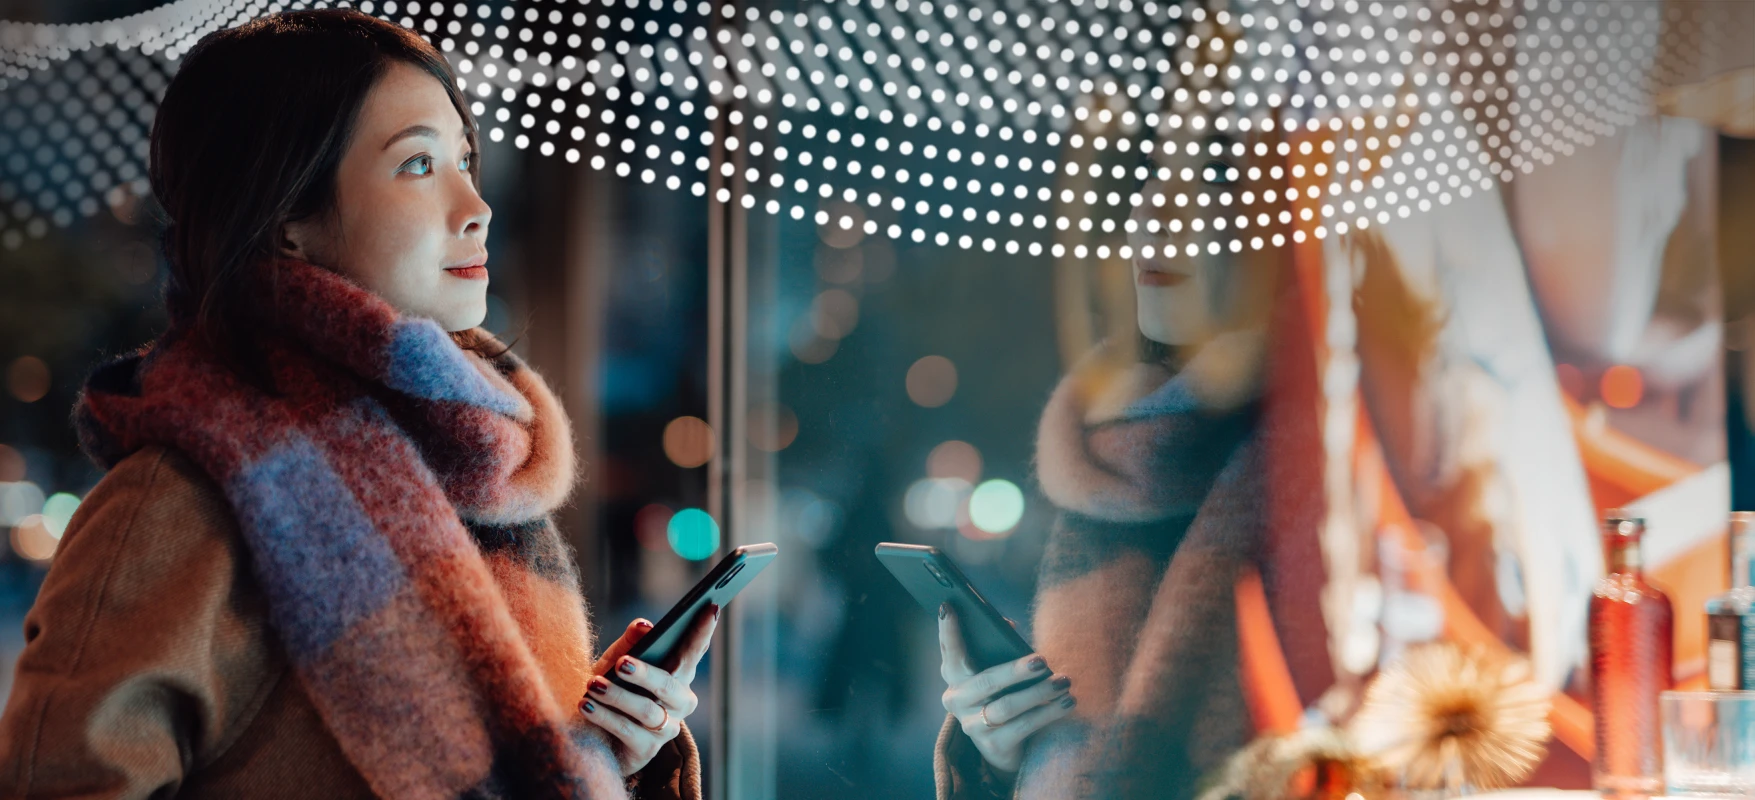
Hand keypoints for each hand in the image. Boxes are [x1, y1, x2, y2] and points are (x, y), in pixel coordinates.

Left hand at [581, 605, 718, 775]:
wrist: (591, 733)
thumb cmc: (610, 688)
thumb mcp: (615, 661)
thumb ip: (630, 643)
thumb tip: (644, 625)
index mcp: (678, 674)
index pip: (693, 651)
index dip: (703, 631)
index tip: (711, 607)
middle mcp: (679, 702)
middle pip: (669, 684)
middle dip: (645, 673)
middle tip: (622, 664)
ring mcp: (665, 728)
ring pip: (647, 710)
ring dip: (617, 696)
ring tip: (593, 686)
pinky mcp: (646, 750)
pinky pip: (627, 731)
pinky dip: (605, 717)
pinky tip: (586, 705)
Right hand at [938, 604, 1075, 774]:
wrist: (1003, 746)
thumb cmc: (1002, 695)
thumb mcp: (997, 672)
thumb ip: (998, 648)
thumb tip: (1008, 625)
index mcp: (955, 677)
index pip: (949, 651)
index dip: (947, 631)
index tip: (948, 607)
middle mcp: (957, 700)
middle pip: (986, 682)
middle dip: (1015, 671)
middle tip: (1042, 661)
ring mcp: (973, 725)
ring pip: (1007, 707)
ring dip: (1039, 693)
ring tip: (1063, 683)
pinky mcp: (993, 745)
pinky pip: (1023, 727)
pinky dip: (1047, 713)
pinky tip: (1066, 703)